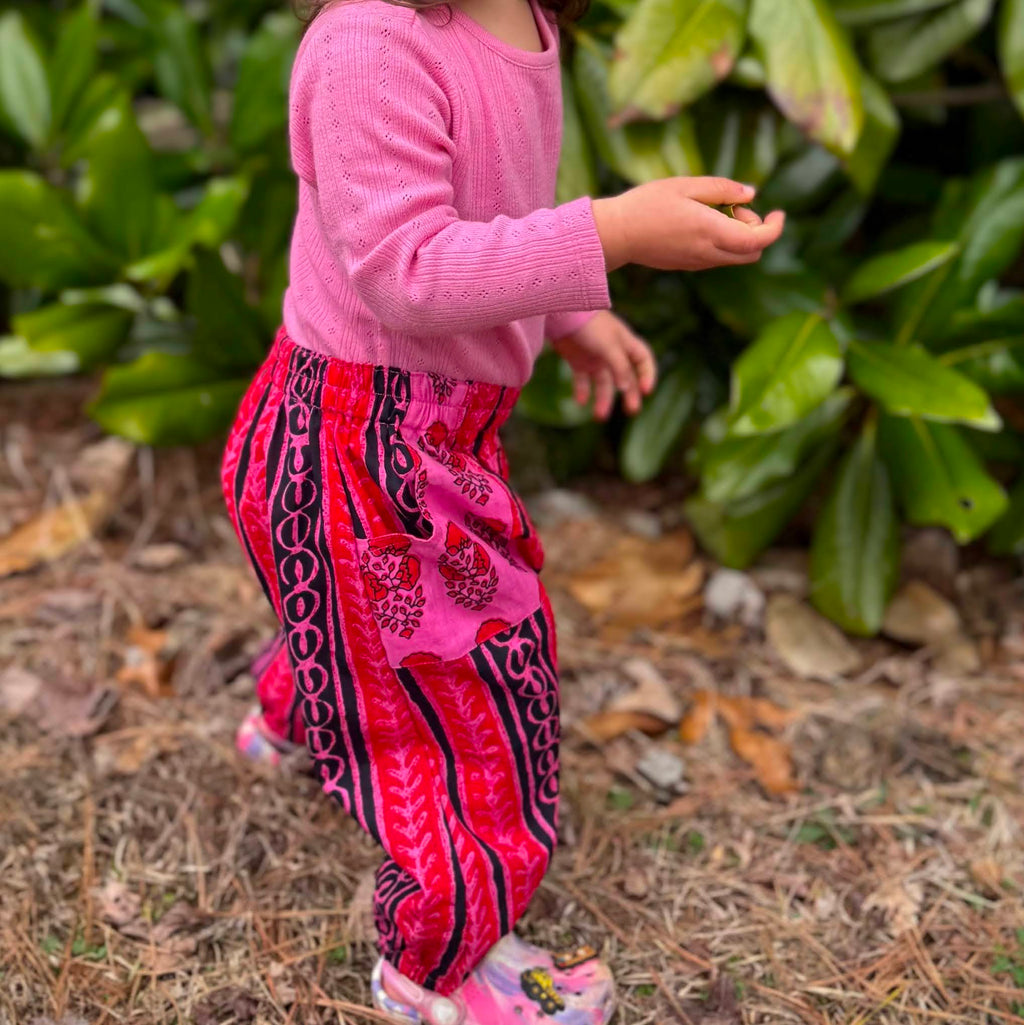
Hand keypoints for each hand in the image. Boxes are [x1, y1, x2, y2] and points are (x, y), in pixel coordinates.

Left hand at [551, 311, 656, 419]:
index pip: (643, 361)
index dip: (647, 376)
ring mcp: (595, 357)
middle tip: (631, 412)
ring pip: (603, 383)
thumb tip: (627, 390)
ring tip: (599, 416)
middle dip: (629, 394)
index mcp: (625, 343)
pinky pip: (582, 380)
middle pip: (625, 377)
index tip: (645, 391)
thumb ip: (619, 367)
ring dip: (603, 399)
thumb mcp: (609, 346)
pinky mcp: (577, 360)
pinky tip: (581, 402)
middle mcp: (612, 351)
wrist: (560, 311)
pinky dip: (582, 391)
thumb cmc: (590, 324)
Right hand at [591, 177, 785, 272]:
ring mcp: (697, 263)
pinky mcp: (687, 266)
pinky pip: (717, 259)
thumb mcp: (686, 185)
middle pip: (751, 253)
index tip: (777, 212)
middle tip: (735, 208)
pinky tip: (701, 225)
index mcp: (710, 231)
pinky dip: (722, 244)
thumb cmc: (647, 204)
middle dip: (755, 231)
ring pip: (735, 258)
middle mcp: (707, 253)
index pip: (759, 240)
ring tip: (716, 214)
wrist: (616, 234)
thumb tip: (751, 194)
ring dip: (738, 238)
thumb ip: (722, 189)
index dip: (775, 228)